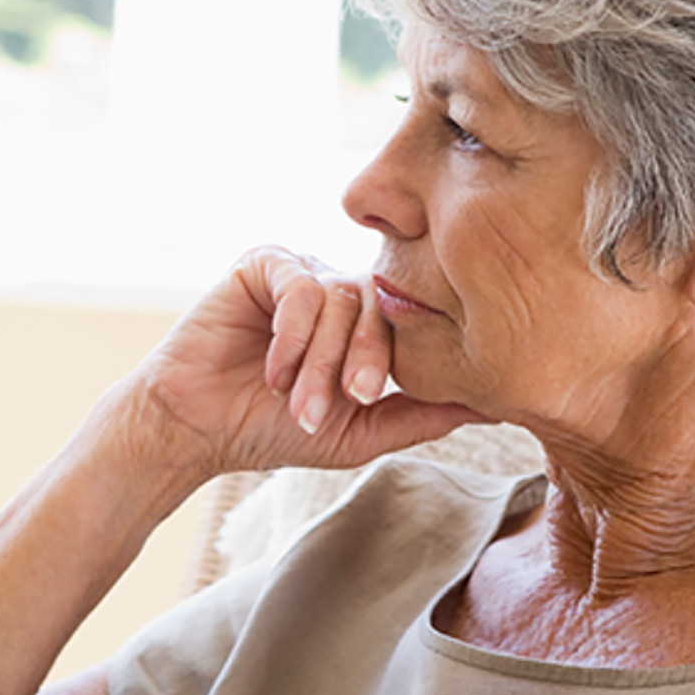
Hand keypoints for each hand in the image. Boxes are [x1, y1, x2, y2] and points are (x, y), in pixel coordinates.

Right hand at [133, 245, 482, 478]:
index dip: (392, 360)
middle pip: (378, 304)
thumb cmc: (273, 431)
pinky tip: (270, 370)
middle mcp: (338, 289)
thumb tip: (496, 405)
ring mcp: (303, 272)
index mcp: (366, 322)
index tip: (366, 399)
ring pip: (340, 298)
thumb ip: (425, 415)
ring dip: (319, 359)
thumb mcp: (362, 432)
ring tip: (296, 401)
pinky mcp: (265, 262)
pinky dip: (290, 334)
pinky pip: (300, 285)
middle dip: (361, 360)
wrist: (198, 429)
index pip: (406, 321)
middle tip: (343, 401)